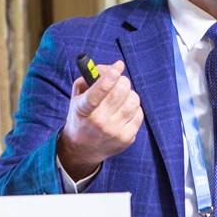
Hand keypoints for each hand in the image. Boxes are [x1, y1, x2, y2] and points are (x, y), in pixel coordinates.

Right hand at [57, 61, 143, 179]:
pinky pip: (139, 114)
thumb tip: (111, 67)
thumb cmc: (81, 117)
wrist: (83, 149)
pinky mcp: (126, 138)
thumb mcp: (77, 98)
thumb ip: (88, 79)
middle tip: (119, 80)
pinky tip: (126, 108)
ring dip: (130, 93)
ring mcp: (114, 132)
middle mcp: (98, 123)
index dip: (108, 79)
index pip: (95, 94)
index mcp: (82, 110)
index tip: (117, 67)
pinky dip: (135, 107)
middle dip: (122, 80)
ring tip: (122, 95)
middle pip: (119, 93)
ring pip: (132, 101)